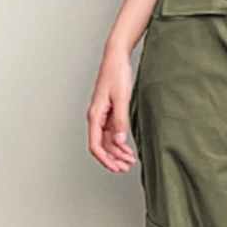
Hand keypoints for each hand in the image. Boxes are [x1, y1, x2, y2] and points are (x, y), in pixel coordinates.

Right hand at [87, 46, 138, 172]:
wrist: (116, 58)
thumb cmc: (116, 74)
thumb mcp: (121, 98)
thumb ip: (120, 121)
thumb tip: (119, 141)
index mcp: (95, 115)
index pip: (96, 145)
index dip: (105, 159)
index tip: (116, 168)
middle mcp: (96, 118)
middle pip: (101, 146)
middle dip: (113, 159)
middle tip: (126, 168)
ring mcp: (103, 117)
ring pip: (108, 142)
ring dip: (118, 153)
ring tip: (131, 161)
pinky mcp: (110, 113)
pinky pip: (112, 134)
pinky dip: (120, 144)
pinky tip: (129, 150)